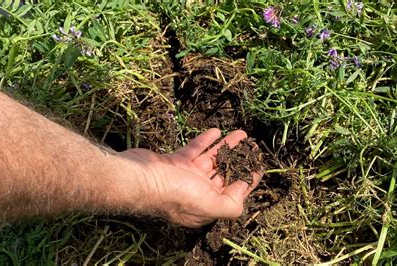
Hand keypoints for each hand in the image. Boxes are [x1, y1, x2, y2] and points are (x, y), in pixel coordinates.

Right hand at [119, 128, 261, 227]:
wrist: (137, 178)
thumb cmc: (173, 194)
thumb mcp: (208, 204)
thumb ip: (230, 204)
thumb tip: (243, 196)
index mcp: (206, 206)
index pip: (233, 194)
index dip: (247, 181)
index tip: (259, 168)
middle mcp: (197, 193)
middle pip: (224, 174)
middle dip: (239, 160)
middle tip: (253, 147)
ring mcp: (185, 177)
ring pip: (211, 160)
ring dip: (226, 147)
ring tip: (241, 134)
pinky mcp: (174, 162)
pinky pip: (194, 150)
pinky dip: (205, 141)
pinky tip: (216, 131)